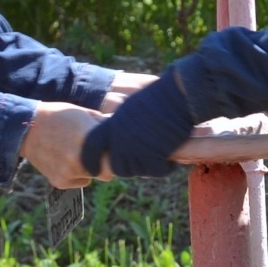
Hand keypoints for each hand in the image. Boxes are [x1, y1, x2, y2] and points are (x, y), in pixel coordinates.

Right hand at [20, 102, 110, 188]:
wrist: (27, 128)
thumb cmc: (59, 117)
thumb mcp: (85, 114)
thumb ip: (104, 126)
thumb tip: (121, 132)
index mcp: (90, 140)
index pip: (116, 161)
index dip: (117, 157)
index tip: (115, 152)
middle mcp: (80, 160)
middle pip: (108, 173)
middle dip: (106, 165)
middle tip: (98, 153)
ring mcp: (69, 173)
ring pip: (93, 177)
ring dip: (91, 169)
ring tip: (77, 153)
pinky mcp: (60, 182)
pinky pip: (79, 182)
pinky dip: (77, 174)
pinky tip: (66, 160)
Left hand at [80, 68, 196, 177]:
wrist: (176, 95)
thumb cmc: (159, 96)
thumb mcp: (132, 107)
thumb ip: (123, 124)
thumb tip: (123, 136)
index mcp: (113, 124)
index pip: (92, 147)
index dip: (91, 160)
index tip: (93, 170)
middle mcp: (120, 139)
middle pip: (117, 166)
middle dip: (129, 168)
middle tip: (144, 161)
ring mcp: (135, 148)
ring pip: (136, 171)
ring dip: (148, 167)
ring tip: (160, 156)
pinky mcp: (153, 155)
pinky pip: (155, 171)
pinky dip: (164, 168)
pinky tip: (170, 159)